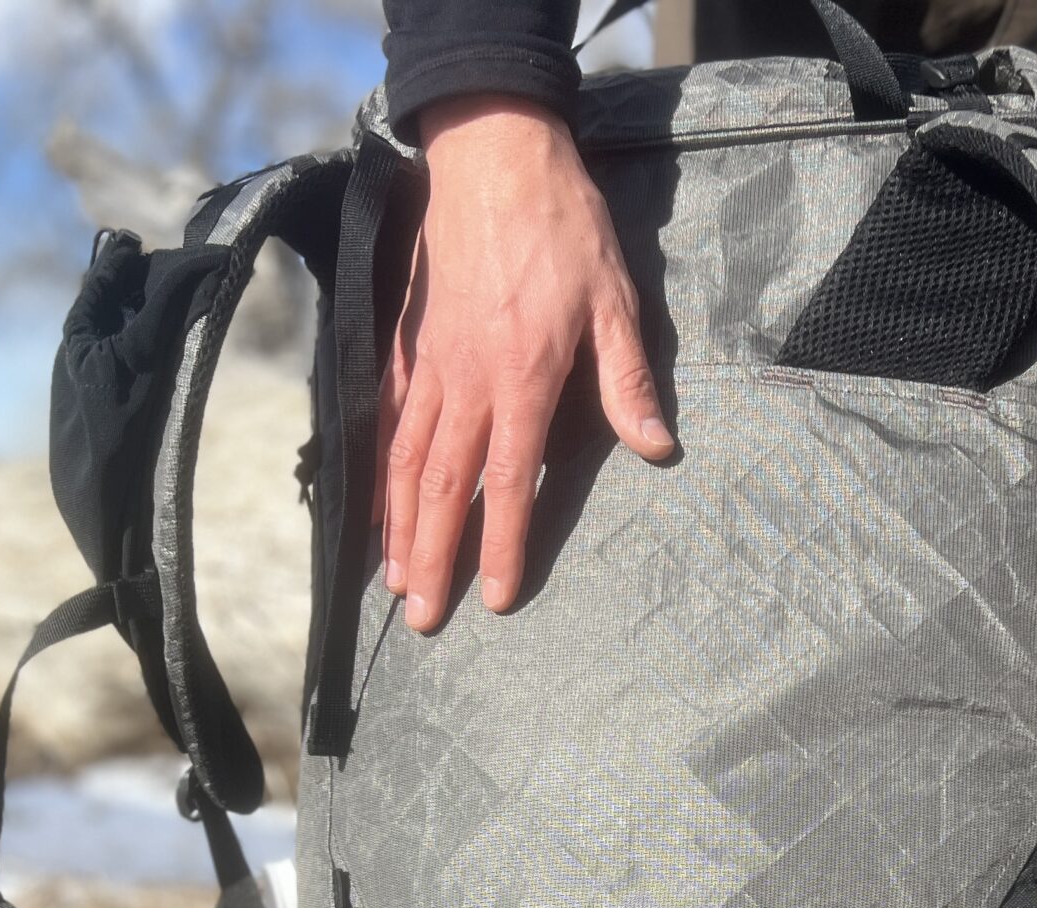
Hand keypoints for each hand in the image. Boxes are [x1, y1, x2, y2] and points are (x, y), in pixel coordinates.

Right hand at [378, 95, 672, 633]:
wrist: (494, 158)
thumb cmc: (563, 226)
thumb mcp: (615, 299)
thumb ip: (627, 379)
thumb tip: (656, 447)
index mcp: (523, 379)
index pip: (507, 482)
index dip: (498, 545)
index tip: (490, 597)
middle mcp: (468, 382)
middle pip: (444, 488)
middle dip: (432, 557)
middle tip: (420, 619)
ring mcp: (432, 363)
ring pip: (408, 460)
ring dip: (400, 525)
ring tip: (395, 578)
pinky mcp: (411, 341)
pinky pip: (392, 416)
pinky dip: (382, 466)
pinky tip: (380, 499)